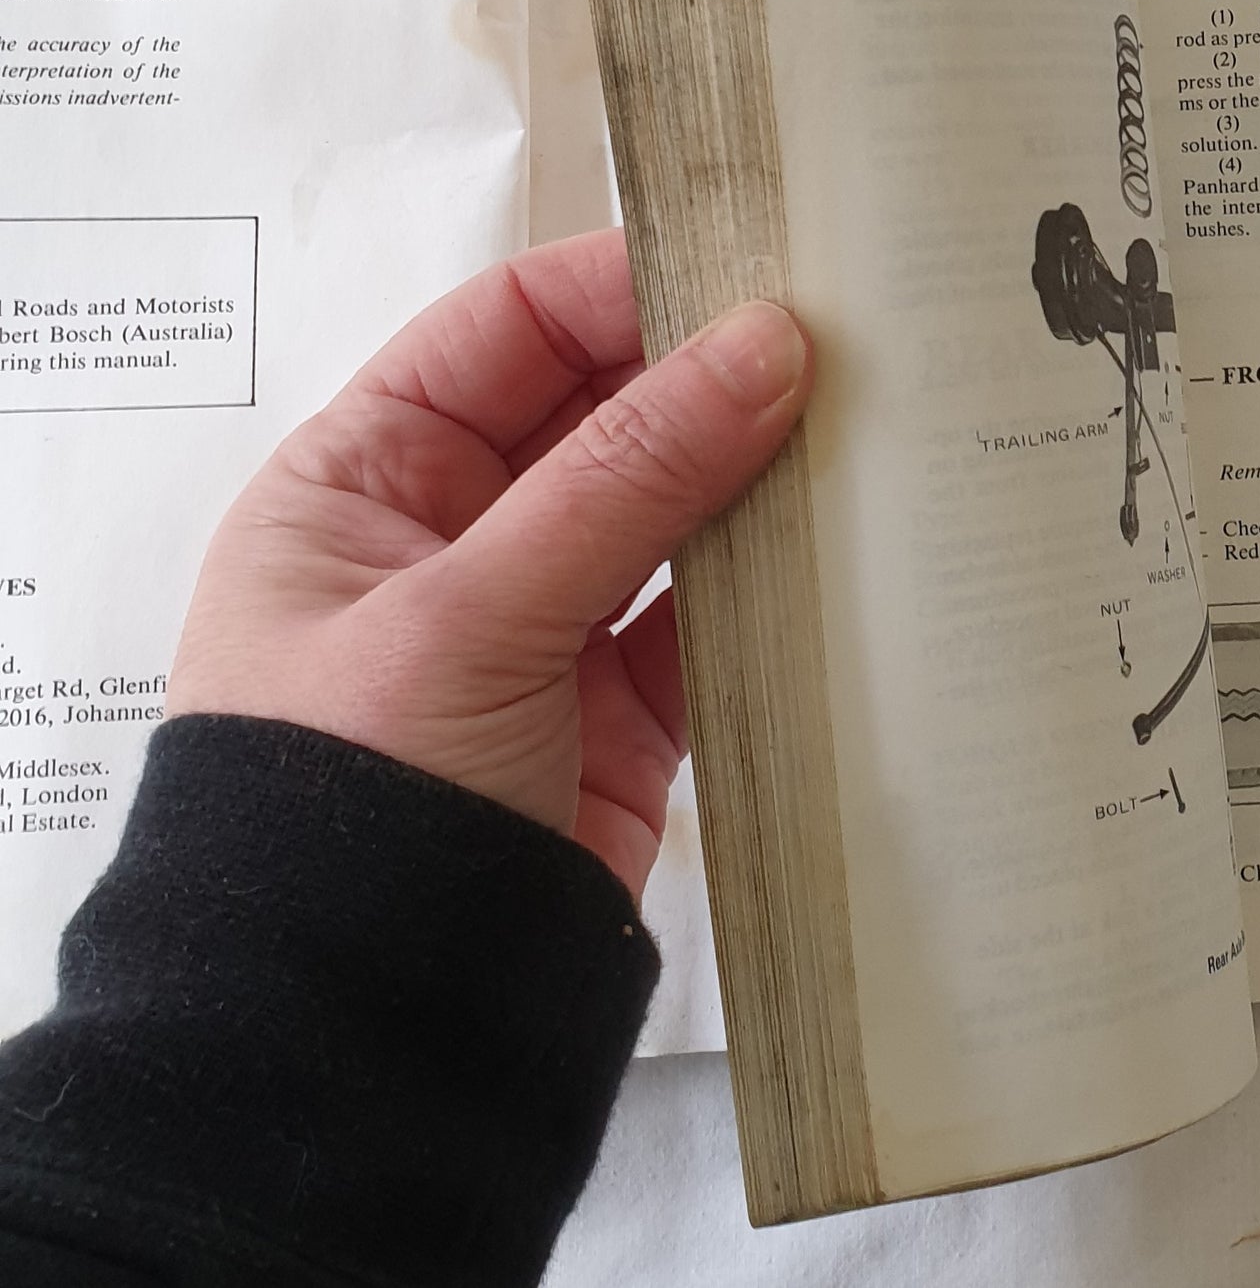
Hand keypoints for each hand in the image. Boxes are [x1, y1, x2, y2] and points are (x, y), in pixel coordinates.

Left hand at [167, 228, 809, 897]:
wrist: (361, 1045)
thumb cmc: (351, 802)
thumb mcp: (469, 613)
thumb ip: (625, 475)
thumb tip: (765, 341)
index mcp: (362, 482)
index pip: (501, 334)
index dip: (615, 288)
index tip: (742, 260)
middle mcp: (449, 541)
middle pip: (595, 413)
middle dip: (702, 374)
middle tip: (837, 330)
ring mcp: (538, 629)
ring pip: (664, 511)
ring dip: (748, 473)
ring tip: (862, 419)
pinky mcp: (616, 717)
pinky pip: (706, 617)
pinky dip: (769, 584)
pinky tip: (838, 542)